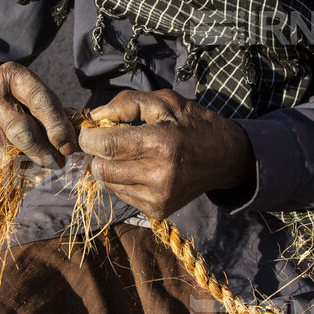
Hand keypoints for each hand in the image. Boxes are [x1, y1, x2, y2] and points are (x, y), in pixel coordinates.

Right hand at [0, 62, 77, 172]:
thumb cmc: (15, 102)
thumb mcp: (34, 97)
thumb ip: (58, 115)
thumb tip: (77, 142)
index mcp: (13, 76)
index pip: (41, 101)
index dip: (58, 127)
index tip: (68, 148)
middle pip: (22, 133)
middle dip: (45, 154)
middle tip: (57, 163)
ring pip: (8, 157)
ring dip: (29, 168)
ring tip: (37, 166)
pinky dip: (10, 176)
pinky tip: (17, 170)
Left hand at [78, 90, 253, 219]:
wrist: (225, 158)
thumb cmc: (193, 123)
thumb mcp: (164, 102)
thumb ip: (125, 104)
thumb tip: (91, 118)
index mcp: (161, 144)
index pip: (106, 146)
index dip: (88, 138)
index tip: (87, 132)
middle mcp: (159, 176)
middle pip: (102, 169)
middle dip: (98, 154)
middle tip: (107, 141)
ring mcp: (158, 198)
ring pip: (109, 184)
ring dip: (111, 168)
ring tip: (131, 155)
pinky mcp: (158, 211)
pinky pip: (123, 195)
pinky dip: (124, 181)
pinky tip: (142, 169)